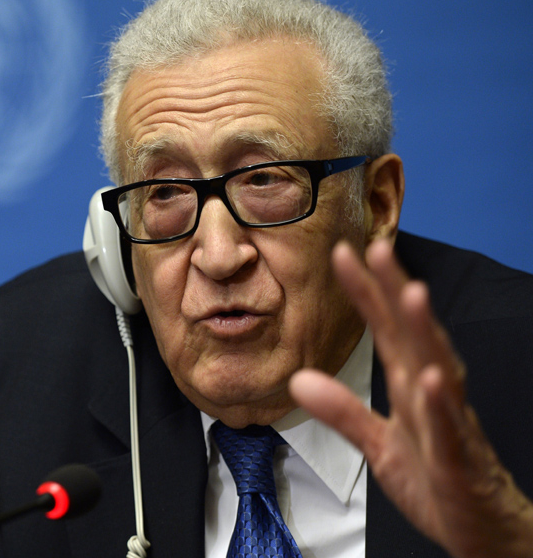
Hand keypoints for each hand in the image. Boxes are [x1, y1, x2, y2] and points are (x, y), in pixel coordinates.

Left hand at [288, 238, 532, 557]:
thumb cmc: (434, 479)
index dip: (366, 293)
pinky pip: (449, 431)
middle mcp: (432, 395)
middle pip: (413, 335)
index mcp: (410, 387)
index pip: (385, 330)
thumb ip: (342, 410)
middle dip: (397, 290)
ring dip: (424, 332)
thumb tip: (299, 378)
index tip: (343, 253)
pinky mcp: (457, 462)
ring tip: (411, 293)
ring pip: (438, 369)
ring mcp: (448, 425)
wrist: (479, 529)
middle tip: (379, 248)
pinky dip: (439, 406)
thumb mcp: (377, 443)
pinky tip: (430, 379)